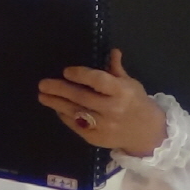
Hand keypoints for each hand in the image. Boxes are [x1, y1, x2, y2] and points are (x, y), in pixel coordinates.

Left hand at [38, 49, 165, 156]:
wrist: (147, 133)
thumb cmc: (137, 103)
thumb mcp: (131, 84)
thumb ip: (117, 69)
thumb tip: (112, 51)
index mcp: (122, 92)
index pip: (99, 81)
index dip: (81, 75)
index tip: (66, 71)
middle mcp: (113, 109)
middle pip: (82, 98)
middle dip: (60, 90)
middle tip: (43, 84)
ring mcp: (104, 126)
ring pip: (76, 113)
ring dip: (57, 103)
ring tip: (43, 96)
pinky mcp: (97, 139)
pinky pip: (77, 126)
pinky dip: (65, 116)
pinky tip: (57, 108)